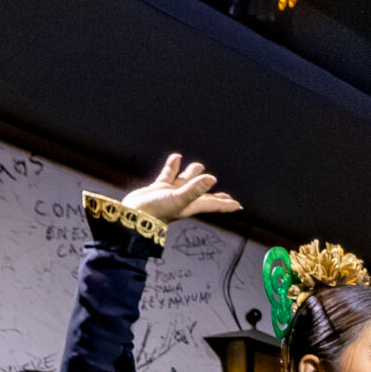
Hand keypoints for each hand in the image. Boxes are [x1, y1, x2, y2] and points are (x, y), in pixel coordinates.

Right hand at [123, 154, 241, 224]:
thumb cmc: (155, 210)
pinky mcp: (159, 188)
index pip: (213, 204)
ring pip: (186, 182)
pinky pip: (169, 175)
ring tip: (199, 166)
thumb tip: (212, 179)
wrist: (132, 214)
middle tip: (226, 196)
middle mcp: (183, 199)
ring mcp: (171, 194)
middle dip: (214, 195)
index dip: (226, 204)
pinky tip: (177, 158)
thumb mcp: (177, 199)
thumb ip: (195, 189)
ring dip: (193, 174)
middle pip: (203, 195)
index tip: (238, 205)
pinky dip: (173, 166)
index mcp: (191, 204)